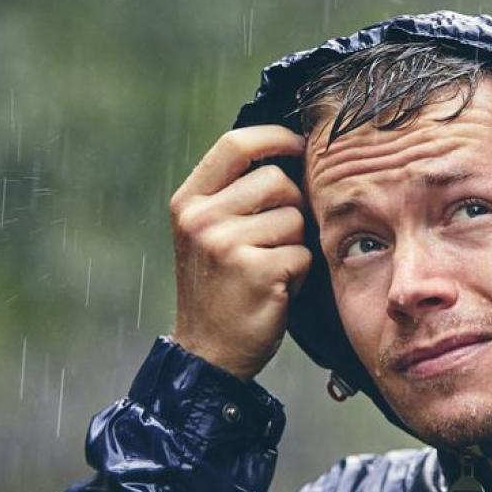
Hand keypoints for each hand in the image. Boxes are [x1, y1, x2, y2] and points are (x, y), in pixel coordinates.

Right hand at [169, 126, 311, 381]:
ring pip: (295, 218)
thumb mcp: (209, 233)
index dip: (275, 138)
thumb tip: (289, 151)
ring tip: (271, 269)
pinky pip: (303, 254)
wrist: (208, 353)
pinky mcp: (255, 271)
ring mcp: (225, 244)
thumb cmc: (220, 289)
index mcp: (188, 202)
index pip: (235, 144)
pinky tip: (276, 290)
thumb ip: (235, 194)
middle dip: (291, 207)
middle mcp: (201, 218)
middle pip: (276, 180)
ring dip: (295, 244)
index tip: (299, 146)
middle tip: (276, 241)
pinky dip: (300, 274)